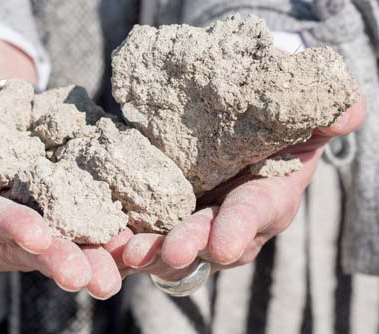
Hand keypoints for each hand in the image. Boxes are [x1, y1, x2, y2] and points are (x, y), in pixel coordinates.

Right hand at [0, 36, 124, 298]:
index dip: (5, 226)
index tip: (36, 234)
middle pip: (23, 248)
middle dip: (56, 260)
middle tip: (86, 277)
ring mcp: (30, 223)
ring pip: (59, 247)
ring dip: (89, 261)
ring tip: (115, 274)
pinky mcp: (60, 212)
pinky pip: (84, 228)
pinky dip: (107, 237)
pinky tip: (132, 245)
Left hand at [122, 96, 365, 279]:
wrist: (235, 120)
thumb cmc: (272, 118)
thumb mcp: (303, 109)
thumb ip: (330, 110)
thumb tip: (346, 113)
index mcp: (266, 197)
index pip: (256, 213)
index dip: (241, 228)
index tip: (224, 243)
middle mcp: (231, 220)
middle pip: (211, 240)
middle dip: (190, 247)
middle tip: (169, 253)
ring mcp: (196, 221)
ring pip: (175, 247)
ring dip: (152, 253)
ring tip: (127, 253)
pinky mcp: (165, 216)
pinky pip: (146, 233)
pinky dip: (128, 240)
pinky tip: (107, 242)